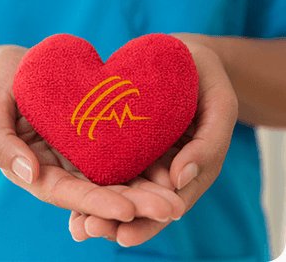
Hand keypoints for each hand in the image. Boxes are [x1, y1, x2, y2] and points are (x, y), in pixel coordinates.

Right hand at [0, 45, 184, 224]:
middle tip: (173, 209)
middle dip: (135, 204)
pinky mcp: (97, 139)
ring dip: (147, 191)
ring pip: (115, 180)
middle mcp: (61, 169)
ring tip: (181, 199)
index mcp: (33, 169)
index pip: (64, 192)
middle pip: (97, 193)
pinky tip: (174, 172)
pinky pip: (123, 156)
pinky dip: (146, 167)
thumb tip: (31, 174)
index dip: (94, 202)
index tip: (127, 209)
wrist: (18, 66)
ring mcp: (80, 156)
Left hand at [67, 34, 238, 246]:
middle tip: (90, 230)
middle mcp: (163, 169)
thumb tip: (180, 180)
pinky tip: (70, 201)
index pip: (169, 204)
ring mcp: (140, 157)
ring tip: (77, 227)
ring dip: (98, 210)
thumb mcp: (219, 102)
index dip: (148, 222)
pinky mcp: (118, 143)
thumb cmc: (203, 74)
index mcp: (190, 167)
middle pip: (139, 203)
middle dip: (115, 221)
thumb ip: (209, 142)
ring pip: (119, 190)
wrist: (177, 54)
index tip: (124, 235)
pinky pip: (104, 166)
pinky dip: (89, 184)